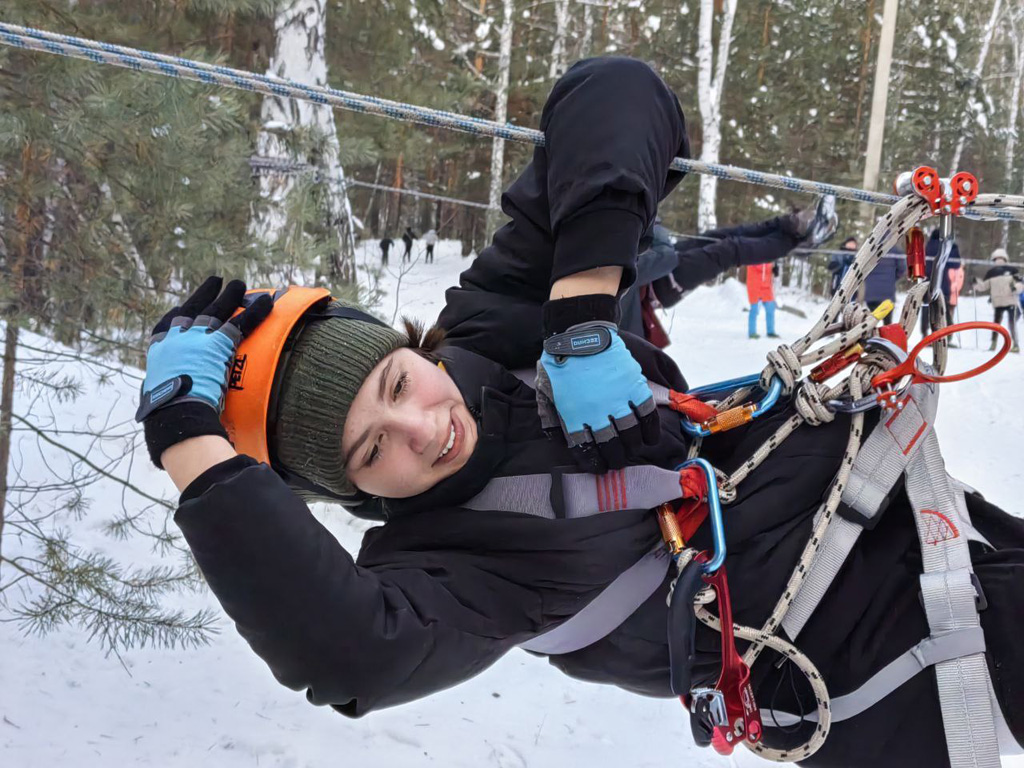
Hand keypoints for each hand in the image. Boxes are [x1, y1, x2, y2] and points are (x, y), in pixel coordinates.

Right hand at [135, 276, 272, 466]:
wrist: (176, 411)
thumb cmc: (164, 414)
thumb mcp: (157, 397)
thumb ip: (162, 393)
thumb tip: (159, 411)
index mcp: (160, 349)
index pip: (167, 325)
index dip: (178, 315)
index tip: (182, 306)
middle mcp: (177, 337)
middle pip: (194, 310)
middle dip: (205, 295)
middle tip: (215, 282)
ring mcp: (198, 337)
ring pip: (218, 311)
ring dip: (231, 296)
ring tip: (239, 284)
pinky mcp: (219, 343)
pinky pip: (242, 323)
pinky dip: (256, 312)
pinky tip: (267, 302)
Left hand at [536, 321, 659, 472]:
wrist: (579, 331)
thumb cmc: (560, 362)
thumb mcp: (545, 392)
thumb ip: (552, 418)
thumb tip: (558, 440)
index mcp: (573, 415)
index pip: (585, 448)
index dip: (594, 462)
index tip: (599, 467)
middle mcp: (596, 412)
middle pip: (611, 445)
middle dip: (616, 458)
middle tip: (618, 461)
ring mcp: (617, 399)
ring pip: (630, 433)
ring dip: (633, 447)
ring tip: (633, 450)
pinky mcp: (633, 386)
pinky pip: (646, 414)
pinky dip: (650, 430)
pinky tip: (650, 438)